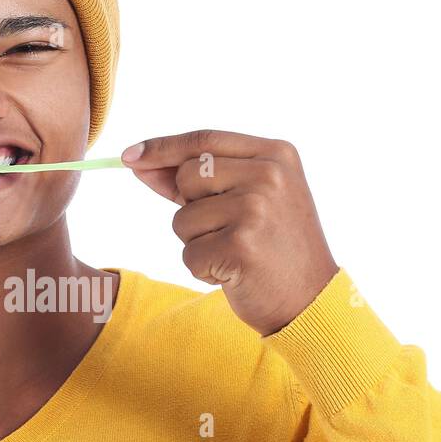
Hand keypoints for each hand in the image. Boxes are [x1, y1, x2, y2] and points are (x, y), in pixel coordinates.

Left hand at [120, 130, 339, 335]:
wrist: (312, 300)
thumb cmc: (275, 248)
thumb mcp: (252, 199)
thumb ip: (201, 178)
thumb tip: (138, 162)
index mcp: (276, 155)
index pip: (204, 140)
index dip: (162, 148)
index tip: (129, 156)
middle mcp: (269, 176)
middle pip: (188, 175)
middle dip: (190, 206)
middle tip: (229, 230)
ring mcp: (255, 210)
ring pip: (182, 219)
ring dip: (198, 242)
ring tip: (236, 252)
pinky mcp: (240, 247)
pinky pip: (188, 253)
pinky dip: (203, 269)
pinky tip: (235, 273)